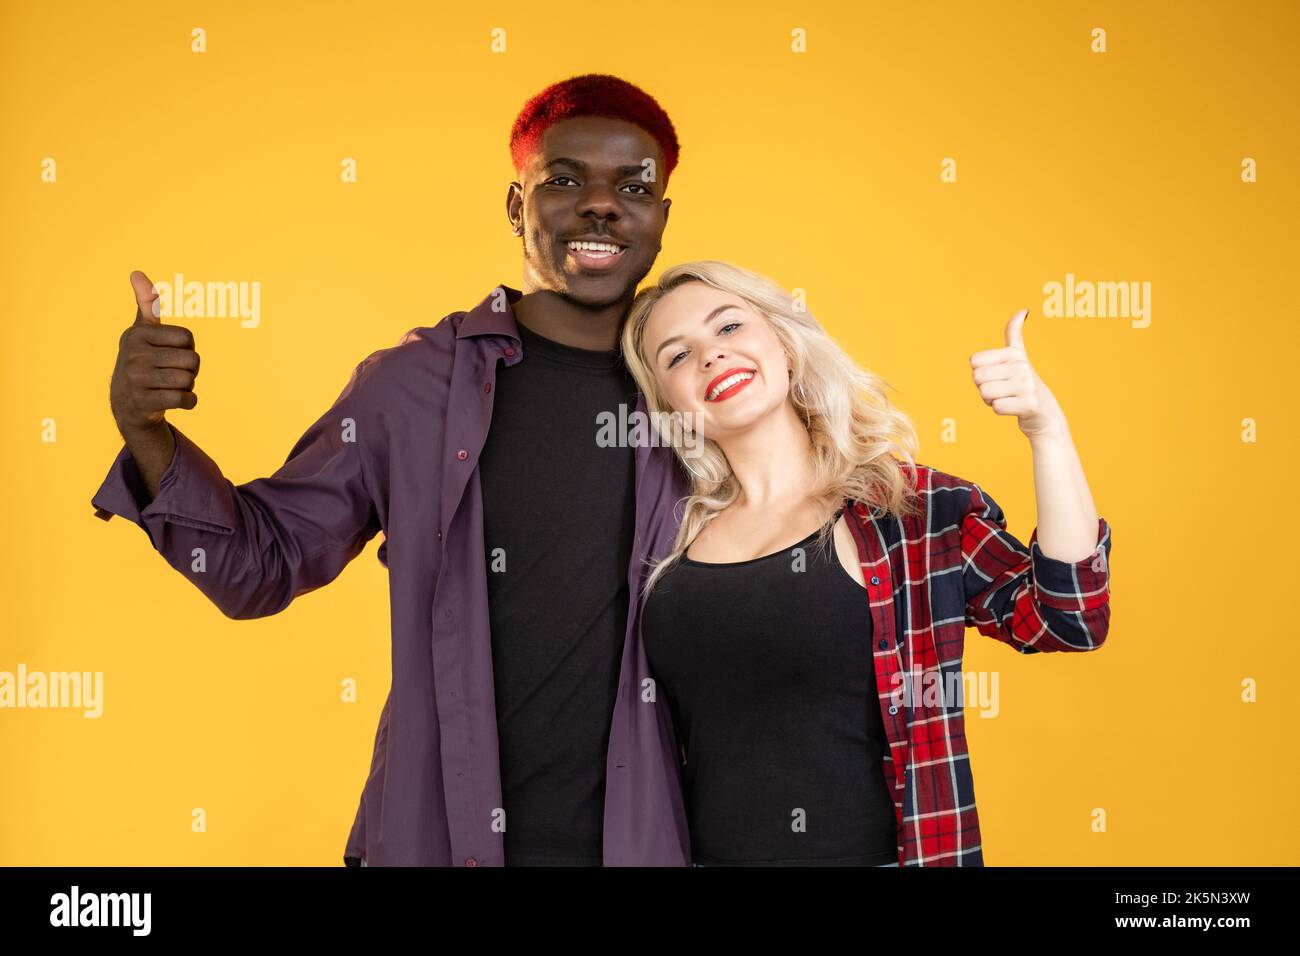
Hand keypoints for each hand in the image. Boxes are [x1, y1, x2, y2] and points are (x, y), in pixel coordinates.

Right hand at [110, 271, 200, 434]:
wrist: (127, 404)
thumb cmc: (142, 361)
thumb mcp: (142, 331)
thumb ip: (146, 304)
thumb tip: (136, 272)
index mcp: (138, 334)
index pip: (187, 338)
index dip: (188, 348)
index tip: (172, 354)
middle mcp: (133, 353)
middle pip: (192, 360)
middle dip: (191, 370)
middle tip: (174, 374)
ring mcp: (136, 378)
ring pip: (188, 380)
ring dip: (189, 386)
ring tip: (171, 387)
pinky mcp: (143, 401)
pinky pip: (184, 399)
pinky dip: (189, 402)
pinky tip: (179, 402)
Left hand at [969, 308, 1065, 440]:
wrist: (1046, 415)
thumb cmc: (1024, 385)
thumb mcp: (1020, 357)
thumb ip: (1015, 335)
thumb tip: (1023, 310)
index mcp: (1015, 354)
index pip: (974, 361)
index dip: (981, 373)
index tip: (997, 376)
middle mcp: (1022, 366)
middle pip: (977, 378)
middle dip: (984, 388)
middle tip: (1002, 391)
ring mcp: (1027, 385)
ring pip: (985, 393)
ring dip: (991, 400)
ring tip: (1008, 399)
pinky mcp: (1029, 404)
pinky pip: (996, 407)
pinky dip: (1000, 411)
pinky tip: (1014, 409)